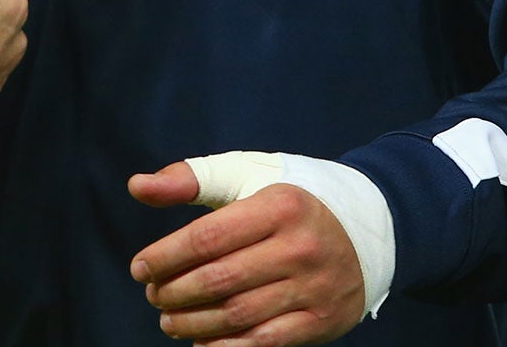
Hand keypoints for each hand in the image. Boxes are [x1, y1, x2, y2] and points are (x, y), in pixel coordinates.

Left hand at [126, 162, 363, 344]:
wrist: (370, 226)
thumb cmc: (291, 199)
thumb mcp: (246, 176)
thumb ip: (189, 179)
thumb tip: (136, 186)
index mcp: (278, 206)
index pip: (208, 237)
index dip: (166, 257)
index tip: (140, 268)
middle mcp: (299, 248)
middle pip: (221, 279)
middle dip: (176, 292)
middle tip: (153, 295)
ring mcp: (314, 288)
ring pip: (240, 314)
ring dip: (194, 323)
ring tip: (168, 319)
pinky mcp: (323, 320)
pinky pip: (267, 342)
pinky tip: (202, 342)